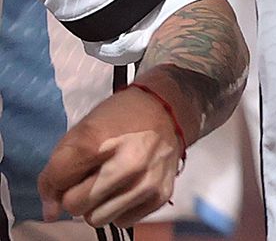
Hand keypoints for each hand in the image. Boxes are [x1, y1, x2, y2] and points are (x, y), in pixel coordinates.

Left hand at [37, 83, 184, 226]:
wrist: (168, 109)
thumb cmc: (119, 118)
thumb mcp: (80, 132)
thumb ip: (56, 172)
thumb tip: (51, 213)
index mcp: (102, 141)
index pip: (58, 178)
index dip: (59, 175)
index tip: (73, 166)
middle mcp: (129, 163)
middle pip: (75, 205)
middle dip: (77, 194)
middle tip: (92, 177)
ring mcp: (147, 181)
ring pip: (97, 219)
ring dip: (98, 206)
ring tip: (110, 184)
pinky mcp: (161, 195)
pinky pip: (122, 222)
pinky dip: (120, 209)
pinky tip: (127, 188)